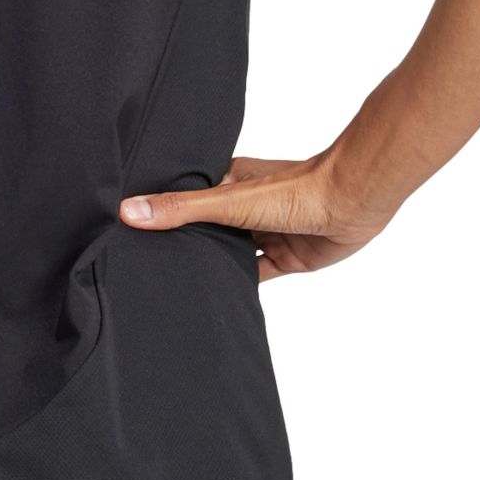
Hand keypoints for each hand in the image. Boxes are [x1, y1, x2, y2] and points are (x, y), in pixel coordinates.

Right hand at [118, 151, 395, 281]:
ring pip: (229, 252)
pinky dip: (239, 284)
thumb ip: (181, 209)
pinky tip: (217, 297)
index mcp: (228, 182)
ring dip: (212, 264)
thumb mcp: (228, 200)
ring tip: (172, 280)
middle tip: (143, 260)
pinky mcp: (285, 256)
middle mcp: (244, 206)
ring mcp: (265, 232)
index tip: (126, 225)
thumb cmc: (296, 190)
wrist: (352, 203)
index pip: (186, 197)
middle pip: (206, 228)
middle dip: (184, 242)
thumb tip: (130, 212)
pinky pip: (256, 274)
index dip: (161, 210)